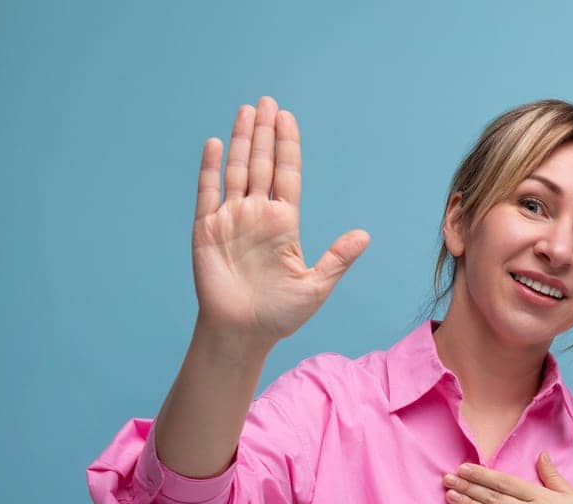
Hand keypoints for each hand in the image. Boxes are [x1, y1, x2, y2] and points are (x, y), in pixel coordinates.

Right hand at [191, 96, 369, 347]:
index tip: (288, 117)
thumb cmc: (280, 314)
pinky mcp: (207, 230)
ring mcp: (231, 219)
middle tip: (267, 101)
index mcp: (284, 224)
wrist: (242, 334)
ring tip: (246, 111)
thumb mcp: (316, 286)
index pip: (287, 175)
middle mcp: (257, 215)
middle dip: (264, 133)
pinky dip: (210, 168)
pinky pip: (208, 193)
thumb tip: (365, 235)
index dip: (287, 146)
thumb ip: (337, 258)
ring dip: (240, 141)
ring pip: (236, 170)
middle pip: (262, 164)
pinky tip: (214, 143)